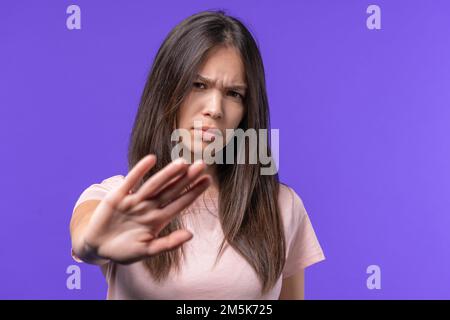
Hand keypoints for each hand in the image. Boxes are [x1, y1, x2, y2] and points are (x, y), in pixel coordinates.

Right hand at [81, 155, 210, 263]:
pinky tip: (152, 159)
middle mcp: (149, 207)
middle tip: (202, 164)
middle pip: (171, 190)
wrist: (97, 247)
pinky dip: (140, 170)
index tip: (208, 180)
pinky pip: (131, 181)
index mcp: (158, 219)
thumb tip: (191, 235)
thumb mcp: (147, 251)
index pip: (180, 203)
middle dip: (186, 178)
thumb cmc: (124, 251)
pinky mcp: (118, 196)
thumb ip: (168, 243)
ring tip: (182, 162)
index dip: (194, 192)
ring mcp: (134, 200)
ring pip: (155, 184)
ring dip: (168, 174)